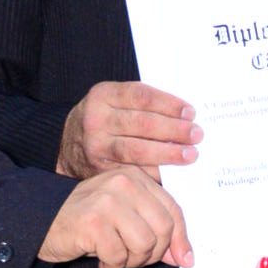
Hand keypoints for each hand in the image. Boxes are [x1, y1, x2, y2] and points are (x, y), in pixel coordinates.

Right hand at [38, 169, 190, 267]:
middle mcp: (123, 183)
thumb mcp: (125, 218)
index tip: (184, 260)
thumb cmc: (88, 221)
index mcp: (136, 178)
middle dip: (154, 254)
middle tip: (135, 259)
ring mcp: (107, 200)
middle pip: (162, 228)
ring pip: (144, 244)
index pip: (173, 209)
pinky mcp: (92, 221)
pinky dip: (112, 266)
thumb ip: (154, 230)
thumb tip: (183, 257)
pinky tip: (101, 260)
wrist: (42, 220)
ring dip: (132, 261)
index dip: (180, 239)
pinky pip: (119, 255)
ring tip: (116, 258)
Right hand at [57, 80, 199, 176]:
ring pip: (137, 150)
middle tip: (196, 135)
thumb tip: (185, 115)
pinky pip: (132, 171)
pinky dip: (155, 173)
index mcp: (103, 95)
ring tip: (190, 154)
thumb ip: (143, 103)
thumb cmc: (105, 118)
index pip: (141, 96)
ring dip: (167, 153)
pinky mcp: (99, 169)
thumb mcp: (115, 101)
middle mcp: (96, 119)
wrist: (70, 144)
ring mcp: (96, 146)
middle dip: (173, 129)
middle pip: (142, 123)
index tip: (190, 112)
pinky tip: (173, 173)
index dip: (169, 104)